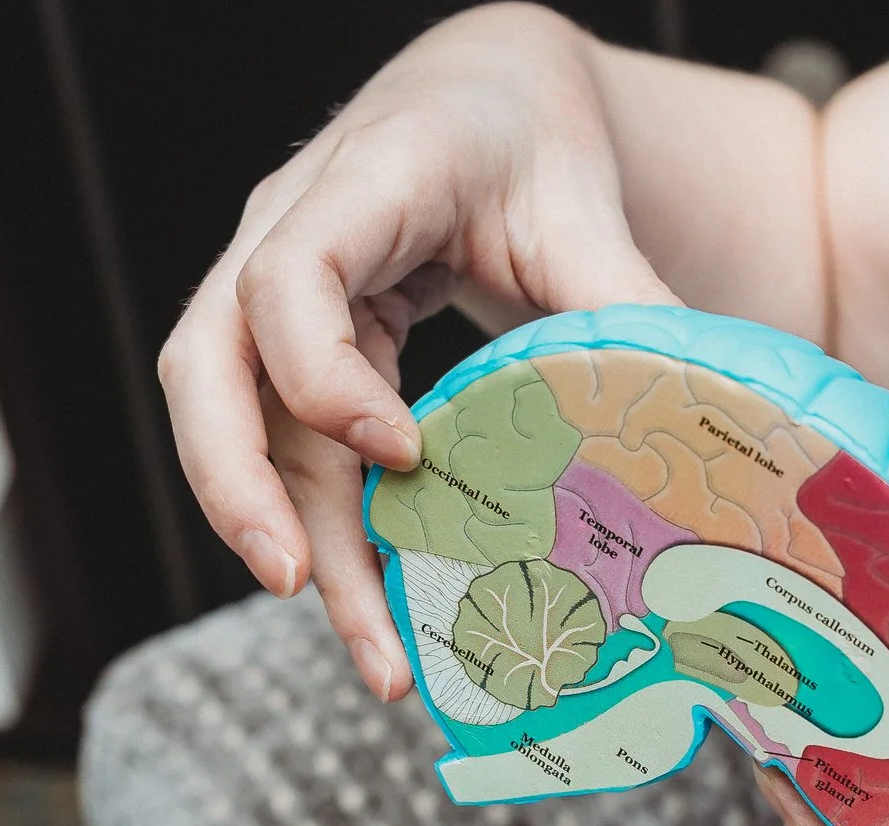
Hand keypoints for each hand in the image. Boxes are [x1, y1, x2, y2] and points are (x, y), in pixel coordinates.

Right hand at [157, 4, 679, 701]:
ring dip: (289, 542)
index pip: (288, 277)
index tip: (403, 455)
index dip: (323, 376)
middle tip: (295, 585)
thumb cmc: (531, 141)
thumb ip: (622, 305)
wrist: (488, 102)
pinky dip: (323, 528)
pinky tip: (379, 609)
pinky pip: (281, 446)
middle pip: (207, 364)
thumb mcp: (586, 208)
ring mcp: (271, 293)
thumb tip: (682, 430)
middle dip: (240, 486)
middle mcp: (286, 230)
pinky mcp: (289, 351)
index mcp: (366, 177)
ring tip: (376, 660)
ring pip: (236, 426)